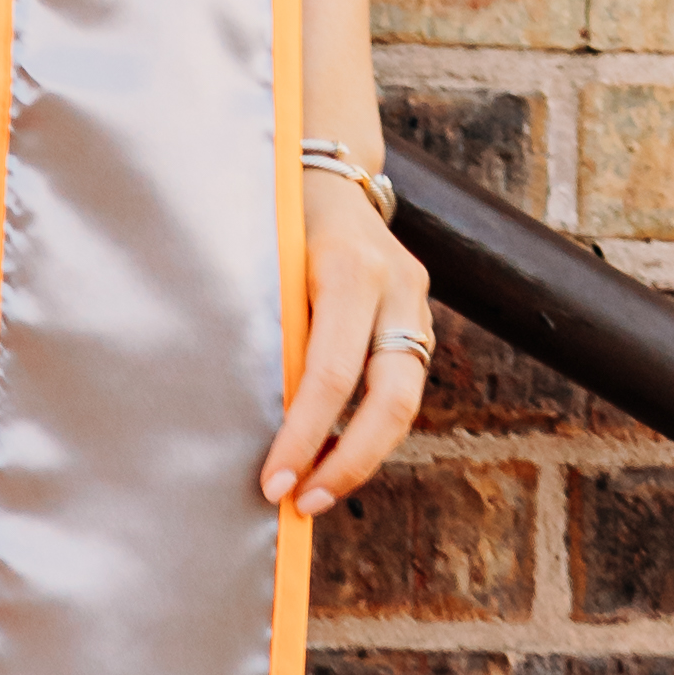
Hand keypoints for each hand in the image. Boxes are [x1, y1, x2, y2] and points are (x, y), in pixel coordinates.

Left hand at [262, 162, 430, 515]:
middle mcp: (395, 286)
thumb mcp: (271, 262)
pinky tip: (332, 457)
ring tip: (313, 493)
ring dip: (360, 457)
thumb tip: (253, 423)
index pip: (331, 372)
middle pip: (392, 400)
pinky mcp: (420, 321)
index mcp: (350, 268)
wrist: (329, 171)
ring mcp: (416, 303)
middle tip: (301, 503)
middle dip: (348, 464)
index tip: (271, 483)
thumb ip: (274, 329)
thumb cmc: (280, 219)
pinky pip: (398, 388)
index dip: (304, 436)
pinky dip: (368, 430)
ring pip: (403, 402)